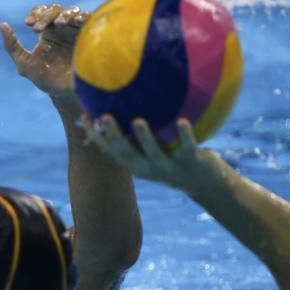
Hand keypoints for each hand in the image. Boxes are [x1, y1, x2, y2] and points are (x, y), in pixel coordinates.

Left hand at [1, 3, 86, 98]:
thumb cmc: (45, 78)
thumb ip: (12, 46)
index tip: (29, 25)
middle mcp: (62, 28)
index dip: (35, 14)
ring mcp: (76, 31)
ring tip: (59, 24)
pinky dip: (82, 17)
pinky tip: (77, 22)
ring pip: (72, 11)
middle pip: (55, 9)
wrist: (65, 94)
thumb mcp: (25, 64)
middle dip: (46, 16)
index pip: (40, 11)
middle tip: (39, 29)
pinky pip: (89, 20)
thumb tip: (2, 24)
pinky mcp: (90, 36)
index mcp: (47, 31)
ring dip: (64, 15)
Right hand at [80, 115, 224, 192]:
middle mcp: (149, 168)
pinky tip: (183, 120)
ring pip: (154, 153)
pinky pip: (187, 147)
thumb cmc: (175, 160)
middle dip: (114, 137)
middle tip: (104, 117)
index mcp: (136, 164)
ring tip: (137, 120)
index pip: (110, 151)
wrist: (206, 184)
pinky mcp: (191, 162)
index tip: (84, 117)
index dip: (96, 136)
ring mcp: (170, 167)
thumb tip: (127, 105)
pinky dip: (184, 135)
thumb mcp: (154, 152)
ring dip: (144, 138)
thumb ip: (139, 136)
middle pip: (126, 154)